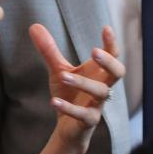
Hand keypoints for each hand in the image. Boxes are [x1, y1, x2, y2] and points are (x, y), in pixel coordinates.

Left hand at [29, 23, 123, 153]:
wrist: (68, 127)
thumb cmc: (69, 94)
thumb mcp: (58, 70)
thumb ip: (49, 50)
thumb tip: (34, 26)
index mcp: (98, 72)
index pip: (113, 55)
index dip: (111, 43)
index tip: (106, 28)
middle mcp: (102, 87)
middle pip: (118, 72)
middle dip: (109, 62)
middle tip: (94, 51)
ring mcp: (97, 104)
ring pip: (101, 92)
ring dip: (83, 83)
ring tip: (63, 75)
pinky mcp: (88, 121)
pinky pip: (84, 114)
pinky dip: (69, 108)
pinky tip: (54, 102)